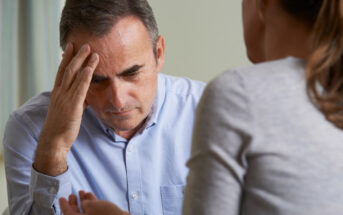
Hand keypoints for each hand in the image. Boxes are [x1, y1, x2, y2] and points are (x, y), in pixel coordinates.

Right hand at [33, 43, 98, 175]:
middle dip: (75, 56)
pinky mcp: (73, 106)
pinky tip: (90, 68)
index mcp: (57, 93)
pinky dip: (85, 77)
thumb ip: (76, 100)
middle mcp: (60, 93)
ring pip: (74, 76)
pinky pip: (80, 88)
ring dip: (83, 62)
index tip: (71, 47)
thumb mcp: (67, 110)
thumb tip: (84, 96)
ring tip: (91, 50)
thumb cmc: (61, 127)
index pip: (61, 72)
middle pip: (67, 69)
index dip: (66, 59)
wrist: (54, 140)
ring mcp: (65, 98)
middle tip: (83, 44)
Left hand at [59, 191, 129, 214]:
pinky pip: (93, 211)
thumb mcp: (90, 205)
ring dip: (83, 201)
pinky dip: (91, 204)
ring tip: (82, 192)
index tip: (61, 198)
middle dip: (74, 203)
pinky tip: (90, 195)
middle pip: (75, 213)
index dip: (64, 204)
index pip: (67, 212)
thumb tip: (84, 204)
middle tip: (71, 195)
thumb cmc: (105, 214)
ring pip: (85, 211)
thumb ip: (84, 203)